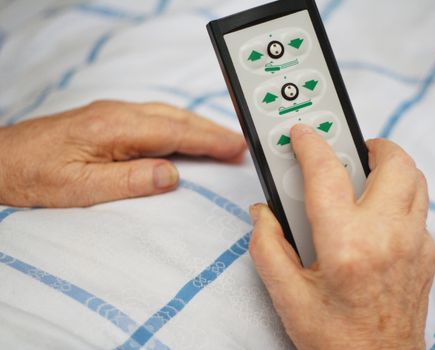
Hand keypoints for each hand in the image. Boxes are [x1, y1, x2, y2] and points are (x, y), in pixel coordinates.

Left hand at [0, 100, 245, 206]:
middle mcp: (116, 114)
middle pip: (176, 117)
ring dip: (197, 126)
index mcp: (113, 129)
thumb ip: (129, 181)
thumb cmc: (31, 176)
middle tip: (240, 144)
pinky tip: (184, 135)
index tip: (236, 147)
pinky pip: (153, 118)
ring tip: (221, 140)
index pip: (174, 132)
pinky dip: (178, 126)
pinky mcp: (106, 119)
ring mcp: (111, 113)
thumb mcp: (79, 189)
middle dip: (211, 130)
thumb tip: (171, 176)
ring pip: (166, 115)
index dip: (209, 140)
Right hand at [249, 125, 434, 349]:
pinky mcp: (427, 255)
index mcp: (346, 245)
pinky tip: (373, 214)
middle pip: (394, 162)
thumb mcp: (285, 295)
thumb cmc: (334, 339)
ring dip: (389, 167)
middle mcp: (387, 237)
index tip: (300, 134)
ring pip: (415, 180)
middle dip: (368, 144)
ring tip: (362, 174)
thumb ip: (267, 246)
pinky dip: (397, 197)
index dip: (309, 144)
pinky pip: (418, 208)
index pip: (326, 173)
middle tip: (345, 149)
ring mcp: (414, 245)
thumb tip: (264, 212)